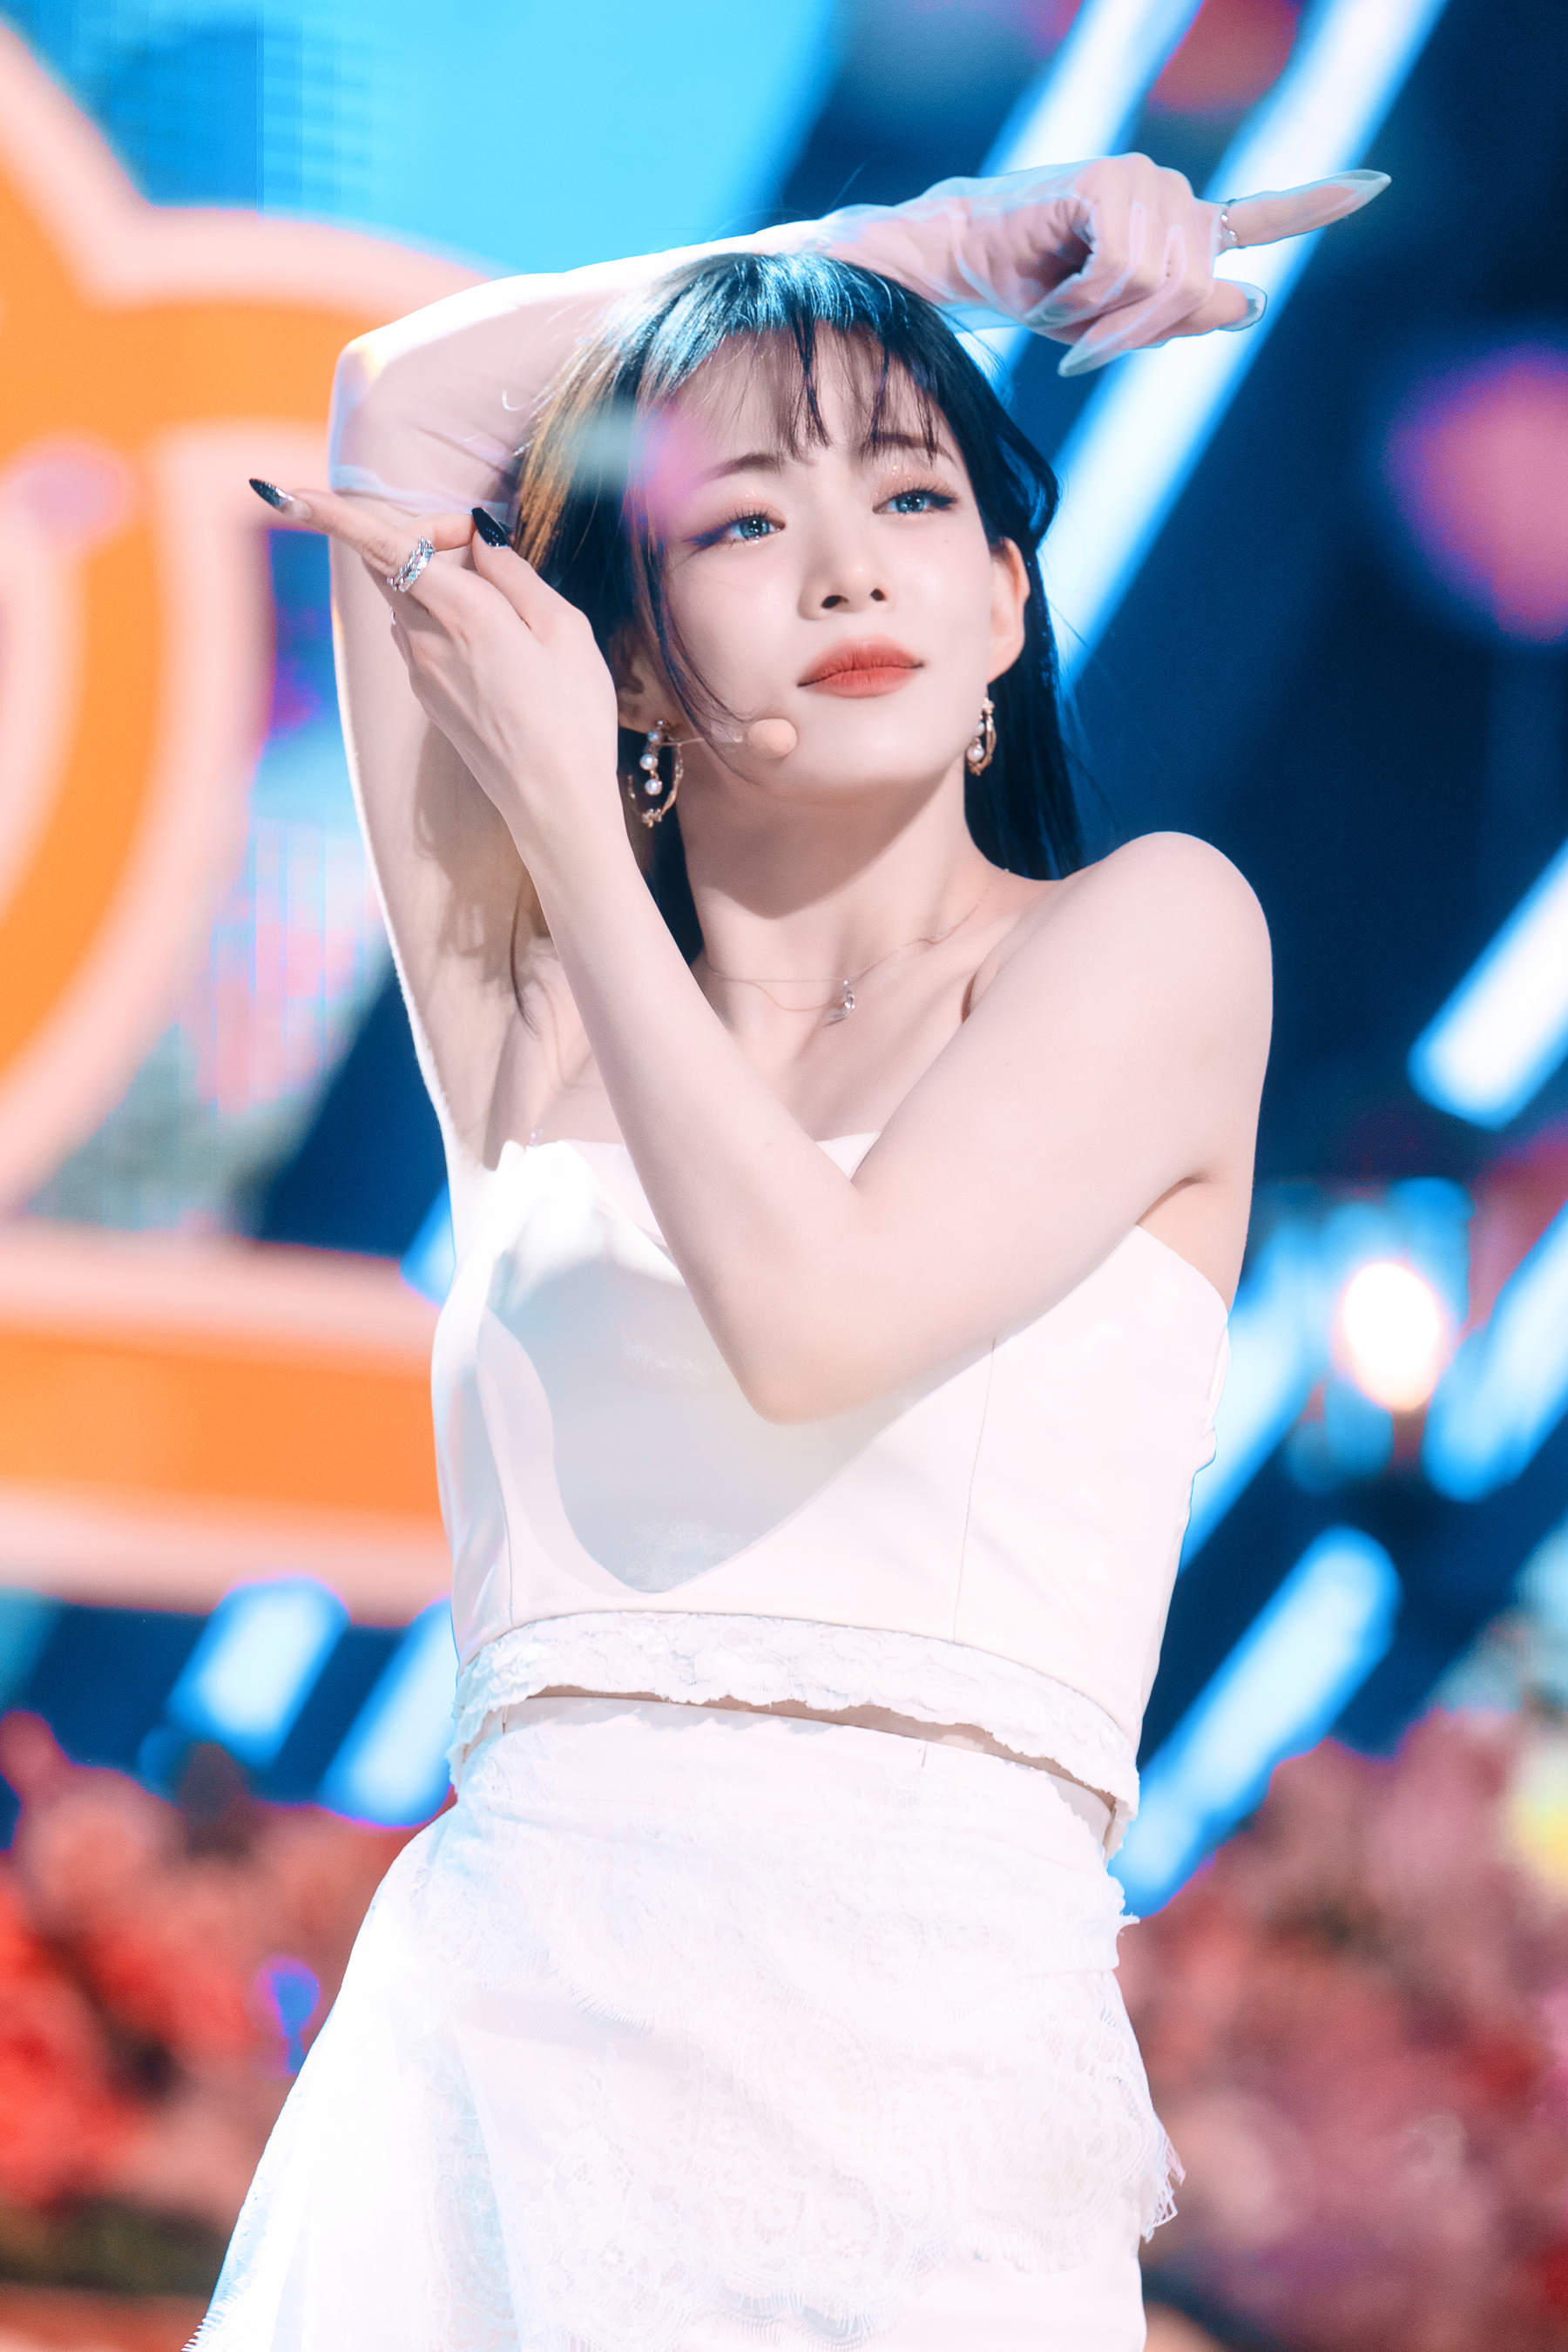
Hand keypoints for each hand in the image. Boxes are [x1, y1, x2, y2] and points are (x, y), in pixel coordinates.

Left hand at [249, 485, 624, 871]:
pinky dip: (444, 614)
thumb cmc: (572, 716)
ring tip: (503, 604)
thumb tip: (478, 539)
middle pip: (390, 560)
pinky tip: (494, 644)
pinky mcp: (426, 695)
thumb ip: (514, 574)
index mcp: (464, 612)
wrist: (554, 804)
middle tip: (482, 543)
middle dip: (423, 532)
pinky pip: (419, 632)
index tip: (278, 491)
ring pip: (404, 596)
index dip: (328, 512)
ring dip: (436, 576)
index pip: (381, 546)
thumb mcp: (564, 629)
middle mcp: (427, 639)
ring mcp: (420, 671)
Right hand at [817, 156, 1388, 375]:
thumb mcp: (1116, 324)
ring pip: (1162, 284)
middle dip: (1137, 333)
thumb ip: (1184, 314)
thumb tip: (1251, 299)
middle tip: (1083, 349)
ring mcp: (1144, 181)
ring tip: (1061, 312)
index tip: (1377, 185)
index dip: (1320, 202)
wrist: (965, 260)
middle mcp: (1172, 194)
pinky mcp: (1109, 182)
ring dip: (1104, 321)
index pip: (1262, 214)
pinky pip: (1124, 268)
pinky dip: (1084, 300)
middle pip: (1195, 290)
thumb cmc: (1035, 290)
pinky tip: (1053, 294)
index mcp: (1181, 227)